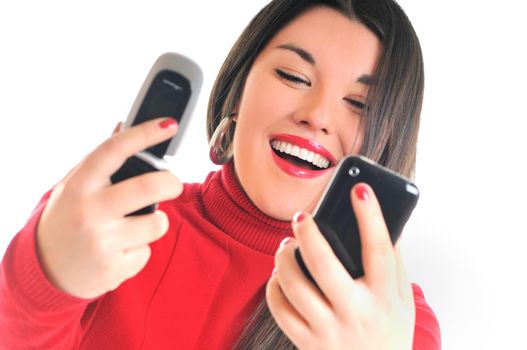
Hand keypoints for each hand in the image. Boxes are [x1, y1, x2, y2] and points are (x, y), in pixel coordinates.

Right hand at [36, 118, 182, 298]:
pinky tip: (120, 250)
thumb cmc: (67, 219)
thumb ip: (101, 161)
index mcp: (80, 185)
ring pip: (157, 224)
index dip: (145, 134)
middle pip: (148, 187)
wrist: (45, 270)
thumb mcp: (75, 186)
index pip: (115, 149)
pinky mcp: (112, 268)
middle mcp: (89, 211)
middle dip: (171, 183)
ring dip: (156, 222)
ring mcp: (101, 241)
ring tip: (137, 226)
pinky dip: (140, 249)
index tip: (168, 125)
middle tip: (173, 184)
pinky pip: (146, 252)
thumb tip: (123, 126)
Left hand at [266, 183, 414, 349]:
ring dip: (284, 258)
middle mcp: (356, 313)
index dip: (370, 216)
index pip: (378, 249)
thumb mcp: (403, 299)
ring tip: (286, 246)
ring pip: (294, 285)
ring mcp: (329, 330)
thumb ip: (394, 263)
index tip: (359, 189)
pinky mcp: (307, 343)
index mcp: (383, 297)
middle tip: (301, 217)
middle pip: (324, 264)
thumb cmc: (391, 333)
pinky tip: (280, 276)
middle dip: (308, 233)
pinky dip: (275, 286)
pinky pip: (280, 309)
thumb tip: (382, 222)